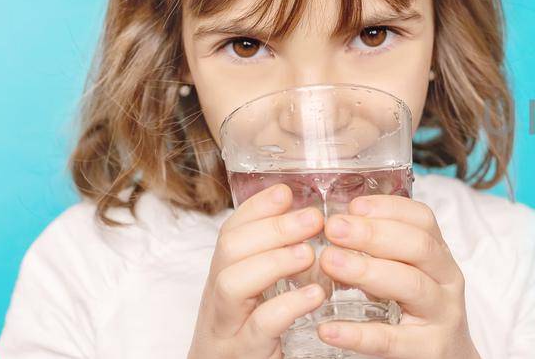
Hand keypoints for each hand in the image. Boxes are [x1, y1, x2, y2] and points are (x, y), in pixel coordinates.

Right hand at [189, 184, 326, 357]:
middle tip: (313, 218)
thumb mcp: (261, 300)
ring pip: (231, 284)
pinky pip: (260, 327)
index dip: (257, 208)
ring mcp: (228, 328)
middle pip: (229, 251)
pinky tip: (315, 295)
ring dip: (273, 261)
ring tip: (309, 253)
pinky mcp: (245, 354)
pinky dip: (288, 306)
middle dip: (271, 228)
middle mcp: (220, 301)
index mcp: (226, 280)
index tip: (286, 191)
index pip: (232, 233)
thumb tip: (314, 228)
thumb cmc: (252, 342)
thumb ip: (280, 267)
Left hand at [316, 195, 478, 358]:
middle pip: (419, 247)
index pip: (423, 220)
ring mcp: (442, 316)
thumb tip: (335, 226)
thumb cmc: (420, 316)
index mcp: (440, 257)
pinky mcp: (429, 349)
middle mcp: (447, 281)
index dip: (389, 208)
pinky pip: (391, 340)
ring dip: (367, 270)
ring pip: (411, 285)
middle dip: (373, 233)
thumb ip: (383, 255)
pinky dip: (358, 334)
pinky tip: (329, 329)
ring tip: (330, 262)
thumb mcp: (411, 276)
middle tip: (334, 228)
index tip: (353, 206)